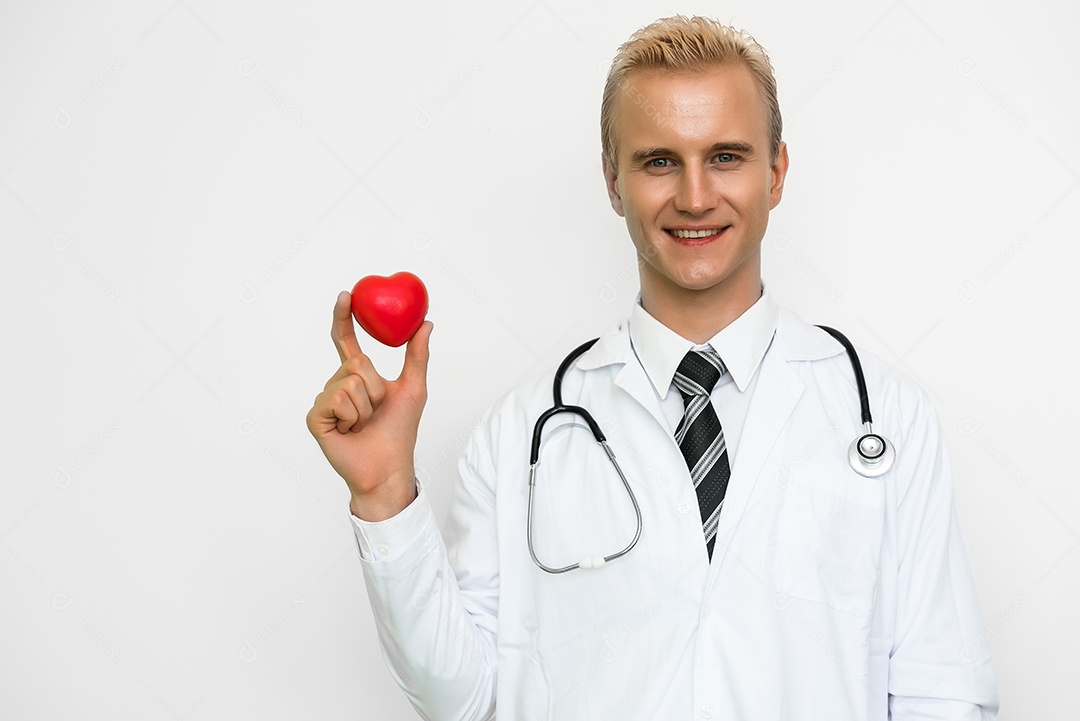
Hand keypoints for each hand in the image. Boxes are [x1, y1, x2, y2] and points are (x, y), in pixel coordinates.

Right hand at [306, 291, 432, 520]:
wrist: (388, 466)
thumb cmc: (400, 431)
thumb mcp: (414, 388)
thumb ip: (417, 355)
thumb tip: (426, 322)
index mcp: (356, 376)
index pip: (346, 341)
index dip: (344, 317)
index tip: (346, 294)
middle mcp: (337, 384)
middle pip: (356, 363)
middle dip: (376, 387)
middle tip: (377, 411)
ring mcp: (325, 401)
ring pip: (349, 382)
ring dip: (366, 405)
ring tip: (364, 423)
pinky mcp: (316, 417)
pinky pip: (337, 400)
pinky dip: (352, 416)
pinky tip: (350, 431)